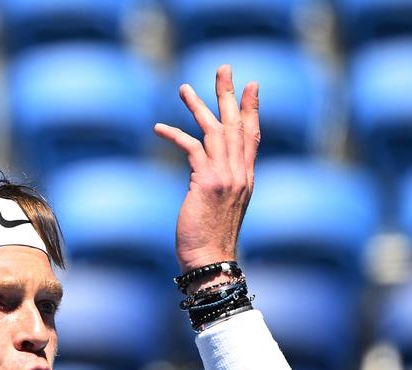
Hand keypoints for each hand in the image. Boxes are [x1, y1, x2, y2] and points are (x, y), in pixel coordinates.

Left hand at [154, 65, 259, 284]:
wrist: (211, 260)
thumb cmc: (212, 240)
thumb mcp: (222, 208)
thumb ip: (221, 186)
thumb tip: (209, 177)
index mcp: (246, 177)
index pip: (252, 135)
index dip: (252, 109)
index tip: (251, 86)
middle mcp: (239, 172)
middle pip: (236, 123)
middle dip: (229, 94)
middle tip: (224, 68)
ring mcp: (225, 176)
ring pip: (214, 130)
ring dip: (197, 106)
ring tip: (183, 88)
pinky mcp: (206, 181)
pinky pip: (191, 148)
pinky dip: (174, 135)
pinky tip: (159, 127)